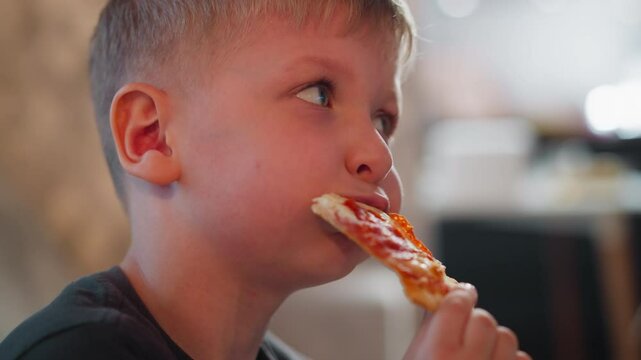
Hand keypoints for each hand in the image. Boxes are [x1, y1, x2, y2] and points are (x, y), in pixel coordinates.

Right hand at [404, 285, 530, 359]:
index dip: (461, 294)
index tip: (463, 292)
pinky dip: (508, 359)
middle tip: (465, 332)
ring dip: (494, 340)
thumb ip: (430, 328)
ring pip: (507, 337)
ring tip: (480, 353)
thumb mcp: (414, 356)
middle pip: (484, 319)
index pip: (458, 304)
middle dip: (475, 321)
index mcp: (439, 352)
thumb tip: (444, 297)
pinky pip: (521, 358)